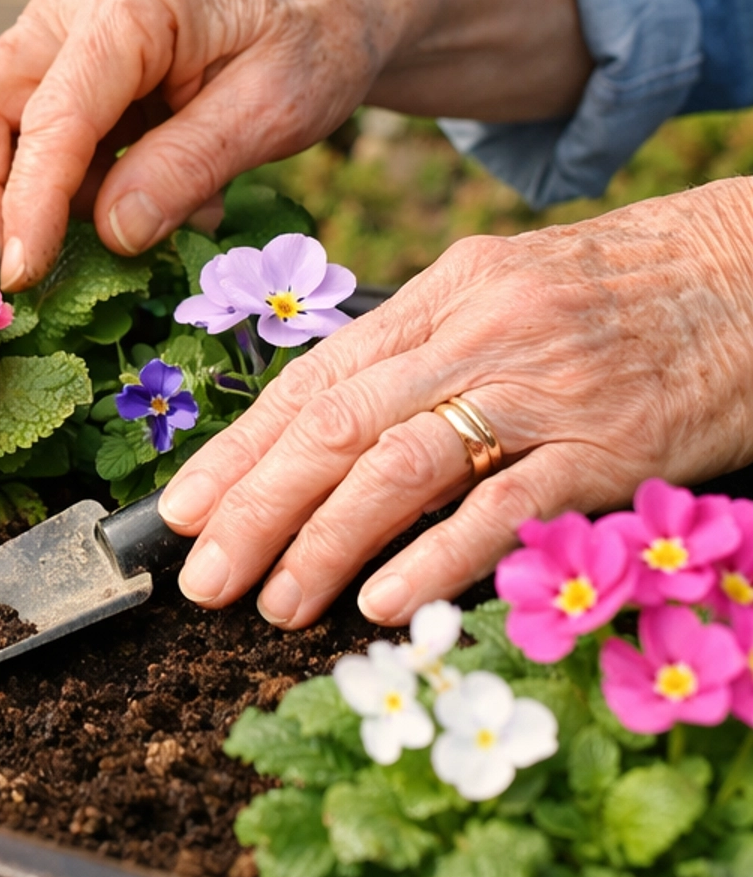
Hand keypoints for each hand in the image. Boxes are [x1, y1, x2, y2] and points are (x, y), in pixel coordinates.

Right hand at [0, 0, 392, 289]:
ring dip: (16, 198)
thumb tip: (112, 233)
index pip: (53, 116)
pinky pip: (27, 136)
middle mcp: (74, 6)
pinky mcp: (58, 65)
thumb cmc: (308, 49)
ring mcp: (57, 32)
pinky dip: (59, 190)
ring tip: (96, 245)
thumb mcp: (274, 112)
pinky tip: (128, 210)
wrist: (321, 10)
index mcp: (132, 3)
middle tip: (8, 277)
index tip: (21, 277)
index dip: (30, 204)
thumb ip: (188, 167)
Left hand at [158, 182, 752, 624]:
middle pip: (336, 422)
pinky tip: (380, 600)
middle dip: (254, 504)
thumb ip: (428, 353)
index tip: (181, 508)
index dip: (241, 448)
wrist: (752, 272)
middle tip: (199, 575)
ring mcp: (541, 388)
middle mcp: (478, 332)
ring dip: (322, 540)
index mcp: (445, 294)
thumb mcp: (511, 294)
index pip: (317, 376)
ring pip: (400, 465)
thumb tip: (333, 429)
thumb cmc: (628, 294)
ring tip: (270, 603)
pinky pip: (503, 505)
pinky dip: (433, 556)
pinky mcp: (607, 445)